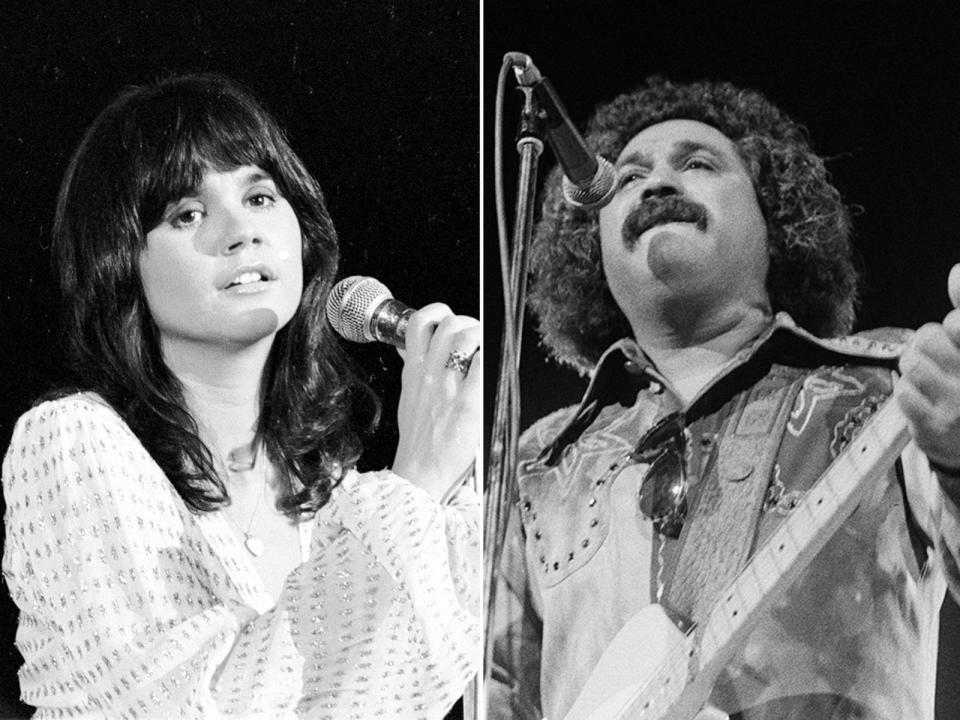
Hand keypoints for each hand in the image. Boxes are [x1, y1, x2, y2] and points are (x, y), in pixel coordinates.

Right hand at [391, 303, 480, 498]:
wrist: (419, 475)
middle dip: (469, 323)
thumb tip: (409, 348)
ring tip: (487, 354)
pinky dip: (492, 360)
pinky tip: (494, 371)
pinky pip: (484, 364)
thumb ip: (413, 371)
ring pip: (466, 336)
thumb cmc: (417, 443)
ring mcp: (448, 388)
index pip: (418, 323)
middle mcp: (429, 374)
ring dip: (483, 338)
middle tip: (478, 340)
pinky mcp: (469, 404)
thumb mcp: (407, 399)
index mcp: (414, 372)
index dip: (437, 312)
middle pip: (449, 324)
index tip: (449, 319)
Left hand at [898, 264, 959, 470]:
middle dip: (929, 343)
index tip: (958, 337)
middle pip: (929, 337)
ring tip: (934, 378)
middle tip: (941, 358)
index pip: (956, 323)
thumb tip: (956, 273)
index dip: (954, 327)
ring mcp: (959, 409)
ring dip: (917, 366)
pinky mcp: (935, 430)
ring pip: (912, 362)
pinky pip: (903, 392)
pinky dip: (910, 392)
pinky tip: (928, 400)